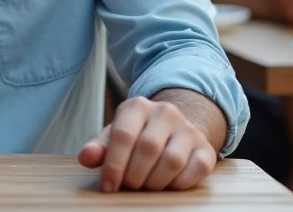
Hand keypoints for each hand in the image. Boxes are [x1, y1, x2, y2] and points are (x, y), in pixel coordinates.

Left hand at [78, 96, 216, 191]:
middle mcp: (166, 112)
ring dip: (155, 182)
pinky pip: (196, 170)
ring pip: (172, 161)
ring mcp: (188, 129)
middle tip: (129, 186)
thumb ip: (98, 147)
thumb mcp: (114, 136)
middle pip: (148, 149)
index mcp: (137, 106)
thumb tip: (86, 157)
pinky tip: (167, 184)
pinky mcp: (206, 148)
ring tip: (146, 185)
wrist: (173, 130)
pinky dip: (179, 184)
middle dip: (134, 175)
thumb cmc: (137, 136)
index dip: (114, 165)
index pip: (123, 135)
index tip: (108, 186)